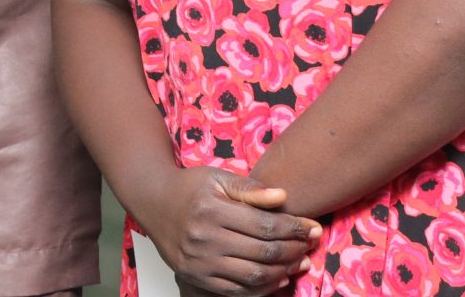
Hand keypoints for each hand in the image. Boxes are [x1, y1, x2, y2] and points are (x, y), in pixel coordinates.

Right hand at [140, 167, 320, 296]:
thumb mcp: (217, 178)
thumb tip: (282, 197)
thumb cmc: (188, 187)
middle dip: (294, 249)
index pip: (265, 225)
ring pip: (254, 276)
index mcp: (211, 210)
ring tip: (299, 261)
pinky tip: (277, 278)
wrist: (152, 200)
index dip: (294, 228)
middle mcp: (204, 238)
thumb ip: (250, 188)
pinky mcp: (196, 277)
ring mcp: (199, 262)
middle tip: (309, 244)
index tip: (312, 227)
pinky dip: (262, 288)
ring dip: (284, 271)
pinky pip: (236, 291)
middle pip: (263, 252)